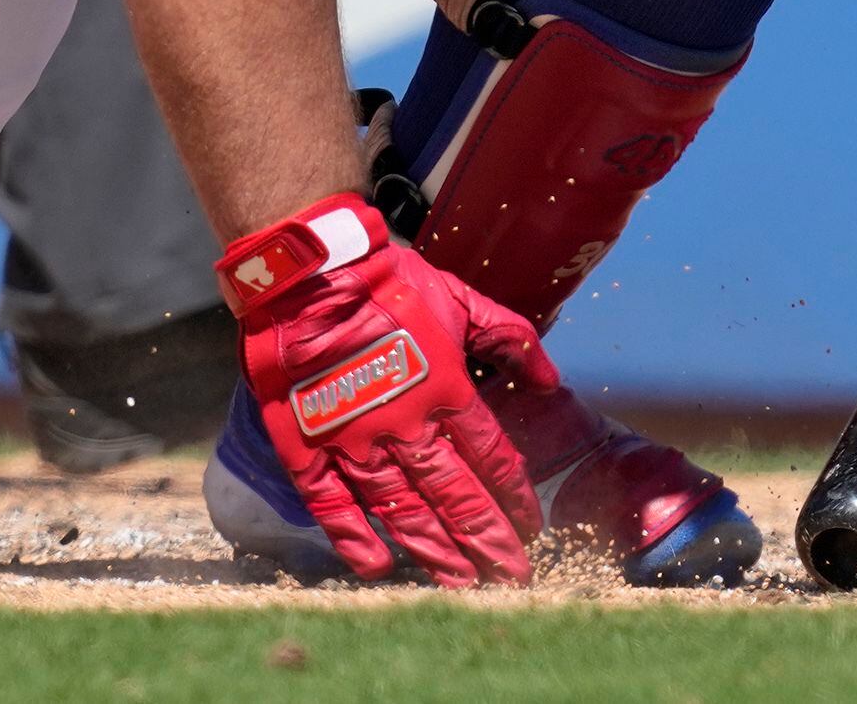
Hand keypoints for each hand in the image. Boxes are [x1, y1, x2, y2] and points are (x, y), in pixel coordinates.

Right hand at [217, 194, 548, 587]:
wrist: (307, 270)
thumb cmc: (387, 280)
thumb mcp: (460, 297)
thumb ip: (510, 337)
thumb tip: (551, 380)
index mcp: (444, 387)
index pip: (491, 456)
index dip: (514, 494)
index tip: (532, 525)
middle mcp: (402, 423)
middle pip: (454, 494)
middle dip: (487, 539)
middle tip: (512, 578)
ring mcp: (351, 437)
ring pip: (400, 508)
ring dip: (433, 549)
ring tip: (461, 584)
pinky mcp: (305, 443)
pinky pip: (330, 501)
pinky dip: (352, 537)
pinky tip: (376, 567)